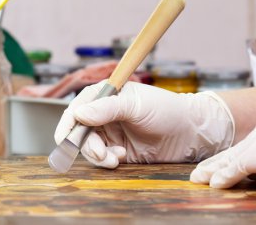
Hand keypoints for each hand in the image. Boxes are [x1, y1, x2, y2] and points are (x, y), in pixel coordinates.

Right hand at [54, 81, 233, 168]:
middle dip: (86, 144)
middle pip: (80, 130)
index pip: (78, 107)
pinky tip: (121, 158)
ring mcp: (111, 132)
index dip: (68, 122)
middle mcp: (104, 113)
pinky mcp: (118, 150)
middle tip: (100, 153)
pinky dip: (106, 161)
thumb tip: (79, 114)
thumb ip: (107, 109)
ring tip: (114, 158)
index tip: (65, 138)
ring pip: (89, 146)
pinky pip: (102, 158)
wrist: (190, 133)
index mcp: (106, 95)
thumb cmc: (166, 110)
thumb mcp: (136, 105)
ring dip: (97, 155)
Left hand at [191, 105, 255, 197]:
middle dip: (220, 160)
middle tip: (202, 171)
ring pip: (235, 155)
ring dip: (215, 169)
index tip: (223, 162)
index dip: (238, 153)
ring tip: (199, 178)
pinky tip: (214, 184)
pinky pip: (239, 166)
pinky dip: (226, 176)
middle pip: (241, 145)